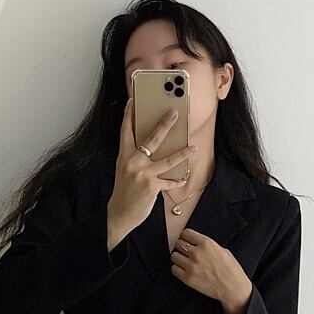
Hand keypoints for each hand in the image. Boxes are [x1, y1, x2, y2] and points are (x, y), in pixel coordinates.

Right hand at [107, 97, 197, 243]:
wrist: (119, 213)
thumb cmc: (125, 190)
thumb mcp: (125, 170)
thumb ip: (136, 157)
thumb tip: (155, 147)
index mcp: (123, 155)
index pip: (125, 130)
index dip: (129, 114)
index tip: (133, 100)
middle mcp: (132, 162)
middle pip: (151, 138)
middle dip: (164, 124)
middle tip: (175, 112)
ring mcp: (142, 174)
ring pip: (168, 160)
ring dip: (183, 153)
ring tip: (194, 147)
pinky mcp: (152, 186)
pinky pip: (170, 181)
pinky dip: (178, 180)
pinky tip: (184, 177)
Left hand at [170, 228, 252, 313]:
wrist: (233, 288)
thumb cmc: (231, 269)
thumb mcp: (222, 250)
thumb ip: (208, 246)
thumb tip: (196, 244)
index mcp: (207, 243)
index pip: (186, 233)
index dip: (186, 237)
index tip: (186, 241)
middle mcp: (197, 253)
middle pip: (178, 244)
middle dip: (182, 248)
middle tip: (186, 253)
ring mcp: (192, 266)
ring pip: (174, 256)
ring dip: (178, 258)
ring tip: (185, 262)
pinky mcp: (188, 278)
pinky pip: (174, 269)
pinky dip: (177, 269)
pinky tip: (184, 270)